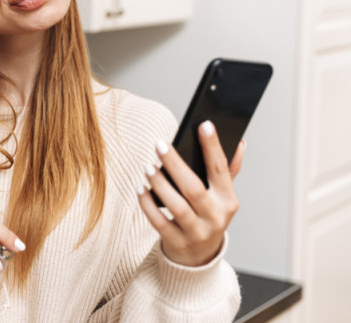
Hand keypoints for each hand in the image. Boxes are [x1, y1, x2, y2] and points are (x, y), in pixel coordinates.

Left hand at [137, 120, 243, 266]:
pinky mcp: (177, 242)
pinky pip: (159, 222)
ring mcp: (197, 232)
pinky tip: (140, 189)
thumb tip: (240, 143)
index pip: (221, 169)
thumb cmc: (207, 216)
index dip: (213, 146)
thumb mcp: (221, 197)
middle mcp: (215, 217)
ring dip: (160, 184)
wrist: (199, 257)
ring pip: (177, 206)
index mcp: (228, 201)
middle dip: (175, 164)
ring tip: (147, 167)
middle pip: (194, 188)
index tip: (204, 124)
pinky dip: (148, 204)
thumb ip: (228, 171)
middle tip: (159, 144)